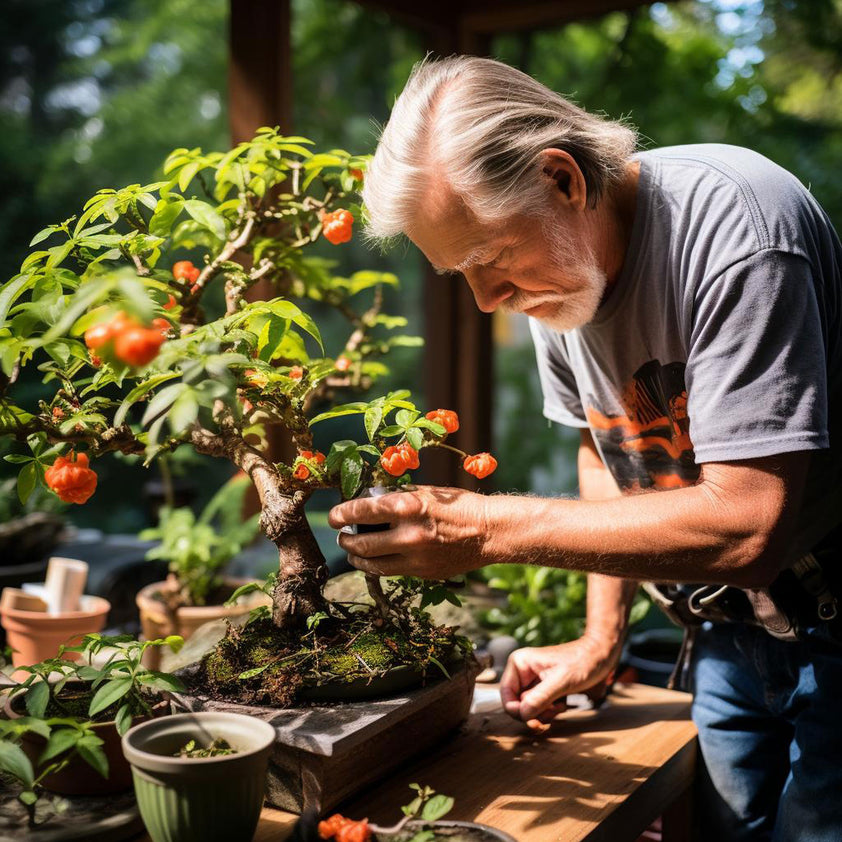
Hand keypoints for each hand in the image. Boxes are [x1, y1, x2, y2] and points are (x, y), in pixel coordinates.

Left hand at [328, 485, 491, 578]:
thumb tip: (371, 500)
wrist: (489, 532)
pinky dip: (378, 566)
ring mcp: (416, 558)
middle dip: (345, 539)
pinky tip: (374, 560)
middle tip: (342, 535)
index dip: (341, 514)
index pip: (362, 511)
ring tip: (352, 551)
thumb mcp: (428, 492)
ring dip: (357, 558)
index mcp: (409, 507)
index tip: (333, 517)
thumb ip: (399, 496)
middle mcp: (409, 535)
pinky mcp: (423, 574)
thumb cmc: (459, 505)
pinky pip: (392, 572)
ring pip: (373, 564)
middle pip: (362, 543)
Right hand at [500, 635, 619, 729]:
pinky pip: (539, 707)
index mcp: (519, 663)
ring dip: (544, 713)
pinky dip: (550, 711)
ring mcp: (532, 680)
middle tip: (553, 711)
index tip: (536, 719)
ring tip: (560, 705)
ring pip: (528, 708)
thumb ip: (540, 697)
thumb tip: (522, 713)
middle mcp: (522, 671)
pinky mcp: (543, 687)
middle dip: (535, 713)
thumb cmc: (582, 662)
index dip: (518, 711)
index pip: (506, 696)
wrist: (601, 655)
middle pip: (517, 704)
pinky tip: (562, 703)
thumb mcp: (561, 681)